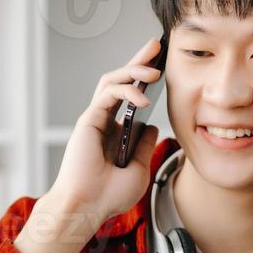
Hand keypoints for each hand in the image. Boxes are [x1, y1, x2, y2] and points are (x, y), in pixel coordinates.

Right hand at [50, 35, 164, 224]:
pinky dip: (127, 90)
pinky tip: (143, 98)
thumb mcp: (139, 169)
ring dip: (134, 70)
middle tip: (157, 45)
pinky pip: (108, 94)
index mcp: (115, 132)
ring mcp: (96, 118)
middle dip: (139, 61)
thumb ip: (144, 146)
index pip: (131, 97)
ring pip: (112, 81)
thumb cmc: (109, 195)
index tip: (163, 68)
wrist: (88, 206)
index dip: (145, 81)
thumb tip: (152, 126)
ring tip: (155, 70)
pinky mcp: (89, 119)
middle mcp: (105, 121)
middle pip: (122, 81)